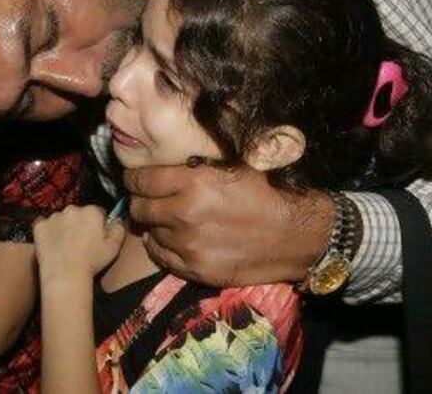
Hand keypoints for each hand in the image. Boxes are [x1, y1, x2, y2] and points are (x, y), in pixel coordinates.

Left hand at [33, 205, 125, 281]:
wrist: (65, 274)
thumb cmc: (92, 262)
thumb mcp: (114, 247)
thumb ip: (118, 229)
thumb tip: (117, 220)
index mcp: (91, 211)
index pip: (97, 212)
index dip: (97, 225)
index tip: (95, 237)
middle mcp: (72, 209)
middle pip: (78, 214)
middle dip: (79, 224)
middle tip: (80, 243)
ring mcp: (53, 216)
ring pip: (60, 219)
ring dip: (63, 228)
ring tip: (66, 247)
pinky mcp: (39, 226)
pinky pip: (44, 226)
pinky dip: (48, 233)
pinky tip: (53, 246)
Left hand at [124, 163, 333, 286]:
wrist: (297, 235)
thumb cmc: (267, 193)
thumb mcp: (231, 166)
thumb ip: (194, 167)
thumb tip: (165, 161)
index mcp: (192, 183)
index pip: (140, 180)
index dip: (134, 179)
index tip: (135, 180)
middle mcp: (184, 214)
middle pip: (139, 208)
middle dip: (140, 202)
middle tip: (148, 200)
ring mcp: (188, 245)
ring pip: (149, 233)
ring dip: (155, 226)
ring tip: (166, 221)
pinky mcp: (196, 269)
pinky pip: (161, 257)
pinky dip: (161, 247)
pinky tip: (171, 240)